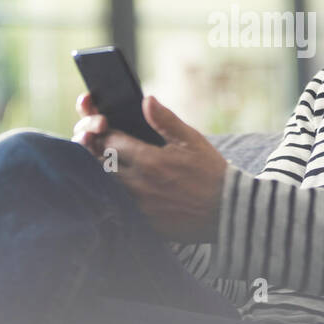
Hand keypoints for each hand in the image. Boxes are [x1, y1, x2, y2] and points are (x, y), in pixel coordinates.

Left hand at [72, 92, 226, 243]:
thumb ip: (165, 120)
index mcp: (150, 161)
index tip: (103, 126)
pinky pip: (118, 206)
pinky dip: (113, 193)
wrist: (228, 211)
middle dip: (95, 149)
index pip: (110, 141)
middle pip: (100, 164)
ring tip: (108, 161)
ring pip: (106, 185)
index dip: (102, 131)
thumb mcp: (191, 140)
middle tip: (97, 142)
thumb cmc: (211, 172)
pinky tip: (119, 186)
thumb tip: (146, 100)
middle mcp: (139, 185)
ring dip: (102, 171)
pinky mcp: (142, 223)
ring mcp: (139, 207)